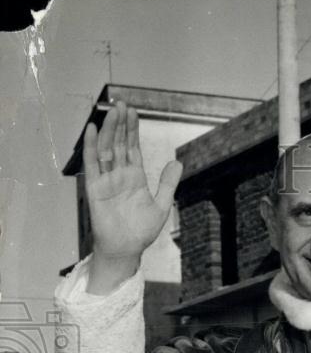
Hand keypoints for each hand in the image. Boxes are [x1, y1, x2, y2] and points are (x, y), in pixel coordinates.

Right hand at [83, 101, 182, 293]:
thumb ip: (168, 183)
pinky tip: (92, 130)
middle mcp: (119, 175)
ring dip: (108, 130)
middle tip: (122, 104)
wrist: (126, 248)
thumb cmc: (142, 230)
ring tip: (112, 111)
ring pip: (106, 149)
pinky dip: (90, 147)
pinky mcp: (95, 188)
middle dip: (120, 124)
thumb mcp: (161, 204)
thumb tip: (178, 161)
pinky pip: (92, 165)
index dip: (132, 130)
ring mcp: (106, 180)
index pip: (132, 148)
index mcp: (135, 177)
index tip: (133, 112)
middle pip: (119, 144)